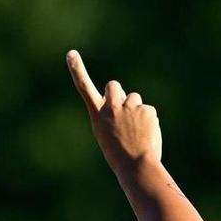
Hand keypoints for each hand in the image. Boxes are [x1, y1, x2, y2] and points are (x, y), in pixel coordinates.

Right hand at [66, 49, 161, 175]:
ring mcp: (129, 107)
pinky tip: (146, 135)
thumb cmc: (120, 155)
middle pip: (113, 86)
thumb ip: (113, 116)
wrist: (135, 167)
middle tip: (123, 110)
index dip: (77, 70)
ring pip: (134, 99)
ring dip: (135, 110)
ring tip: (135, 132)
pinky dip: (149, 122)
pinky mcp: (146, 110)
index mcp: (97, 116)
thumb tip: (127, 102)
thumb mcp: (108, 135)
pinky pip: (148, 111)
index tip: (71, 54)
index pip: (85, 88)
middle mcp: (111, 107)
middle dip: (118, 93)